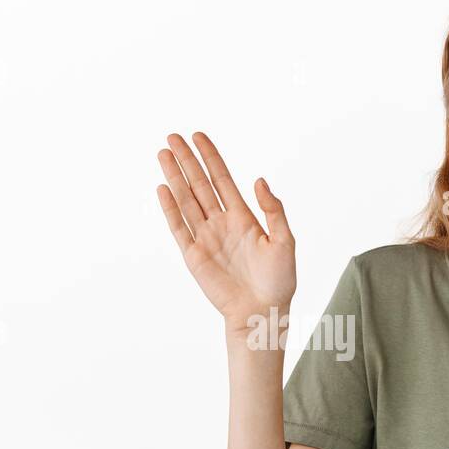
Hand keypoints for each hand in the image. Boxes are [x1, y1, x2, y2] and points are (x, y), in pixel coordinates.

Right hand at [156, 131, 295, 331]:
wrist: (262, 311)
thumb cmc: (279, 280)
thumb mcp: (285, 240)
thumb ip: (273, 209)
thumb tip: (258, 180)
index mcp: (243, 217)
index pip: (222, 179)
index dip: (210, 157)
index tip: (198, 136)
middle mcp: (221, 223)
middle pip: (199, 184)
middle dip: (186, 160)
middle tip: (173, 136)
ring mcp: (206, 238)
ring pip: (186, 200)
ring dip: (174, 177)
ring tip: (163, 154)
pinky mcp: (194, 256)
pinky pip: (179, 227)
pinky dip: (170, 208)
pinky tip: (163, 188)